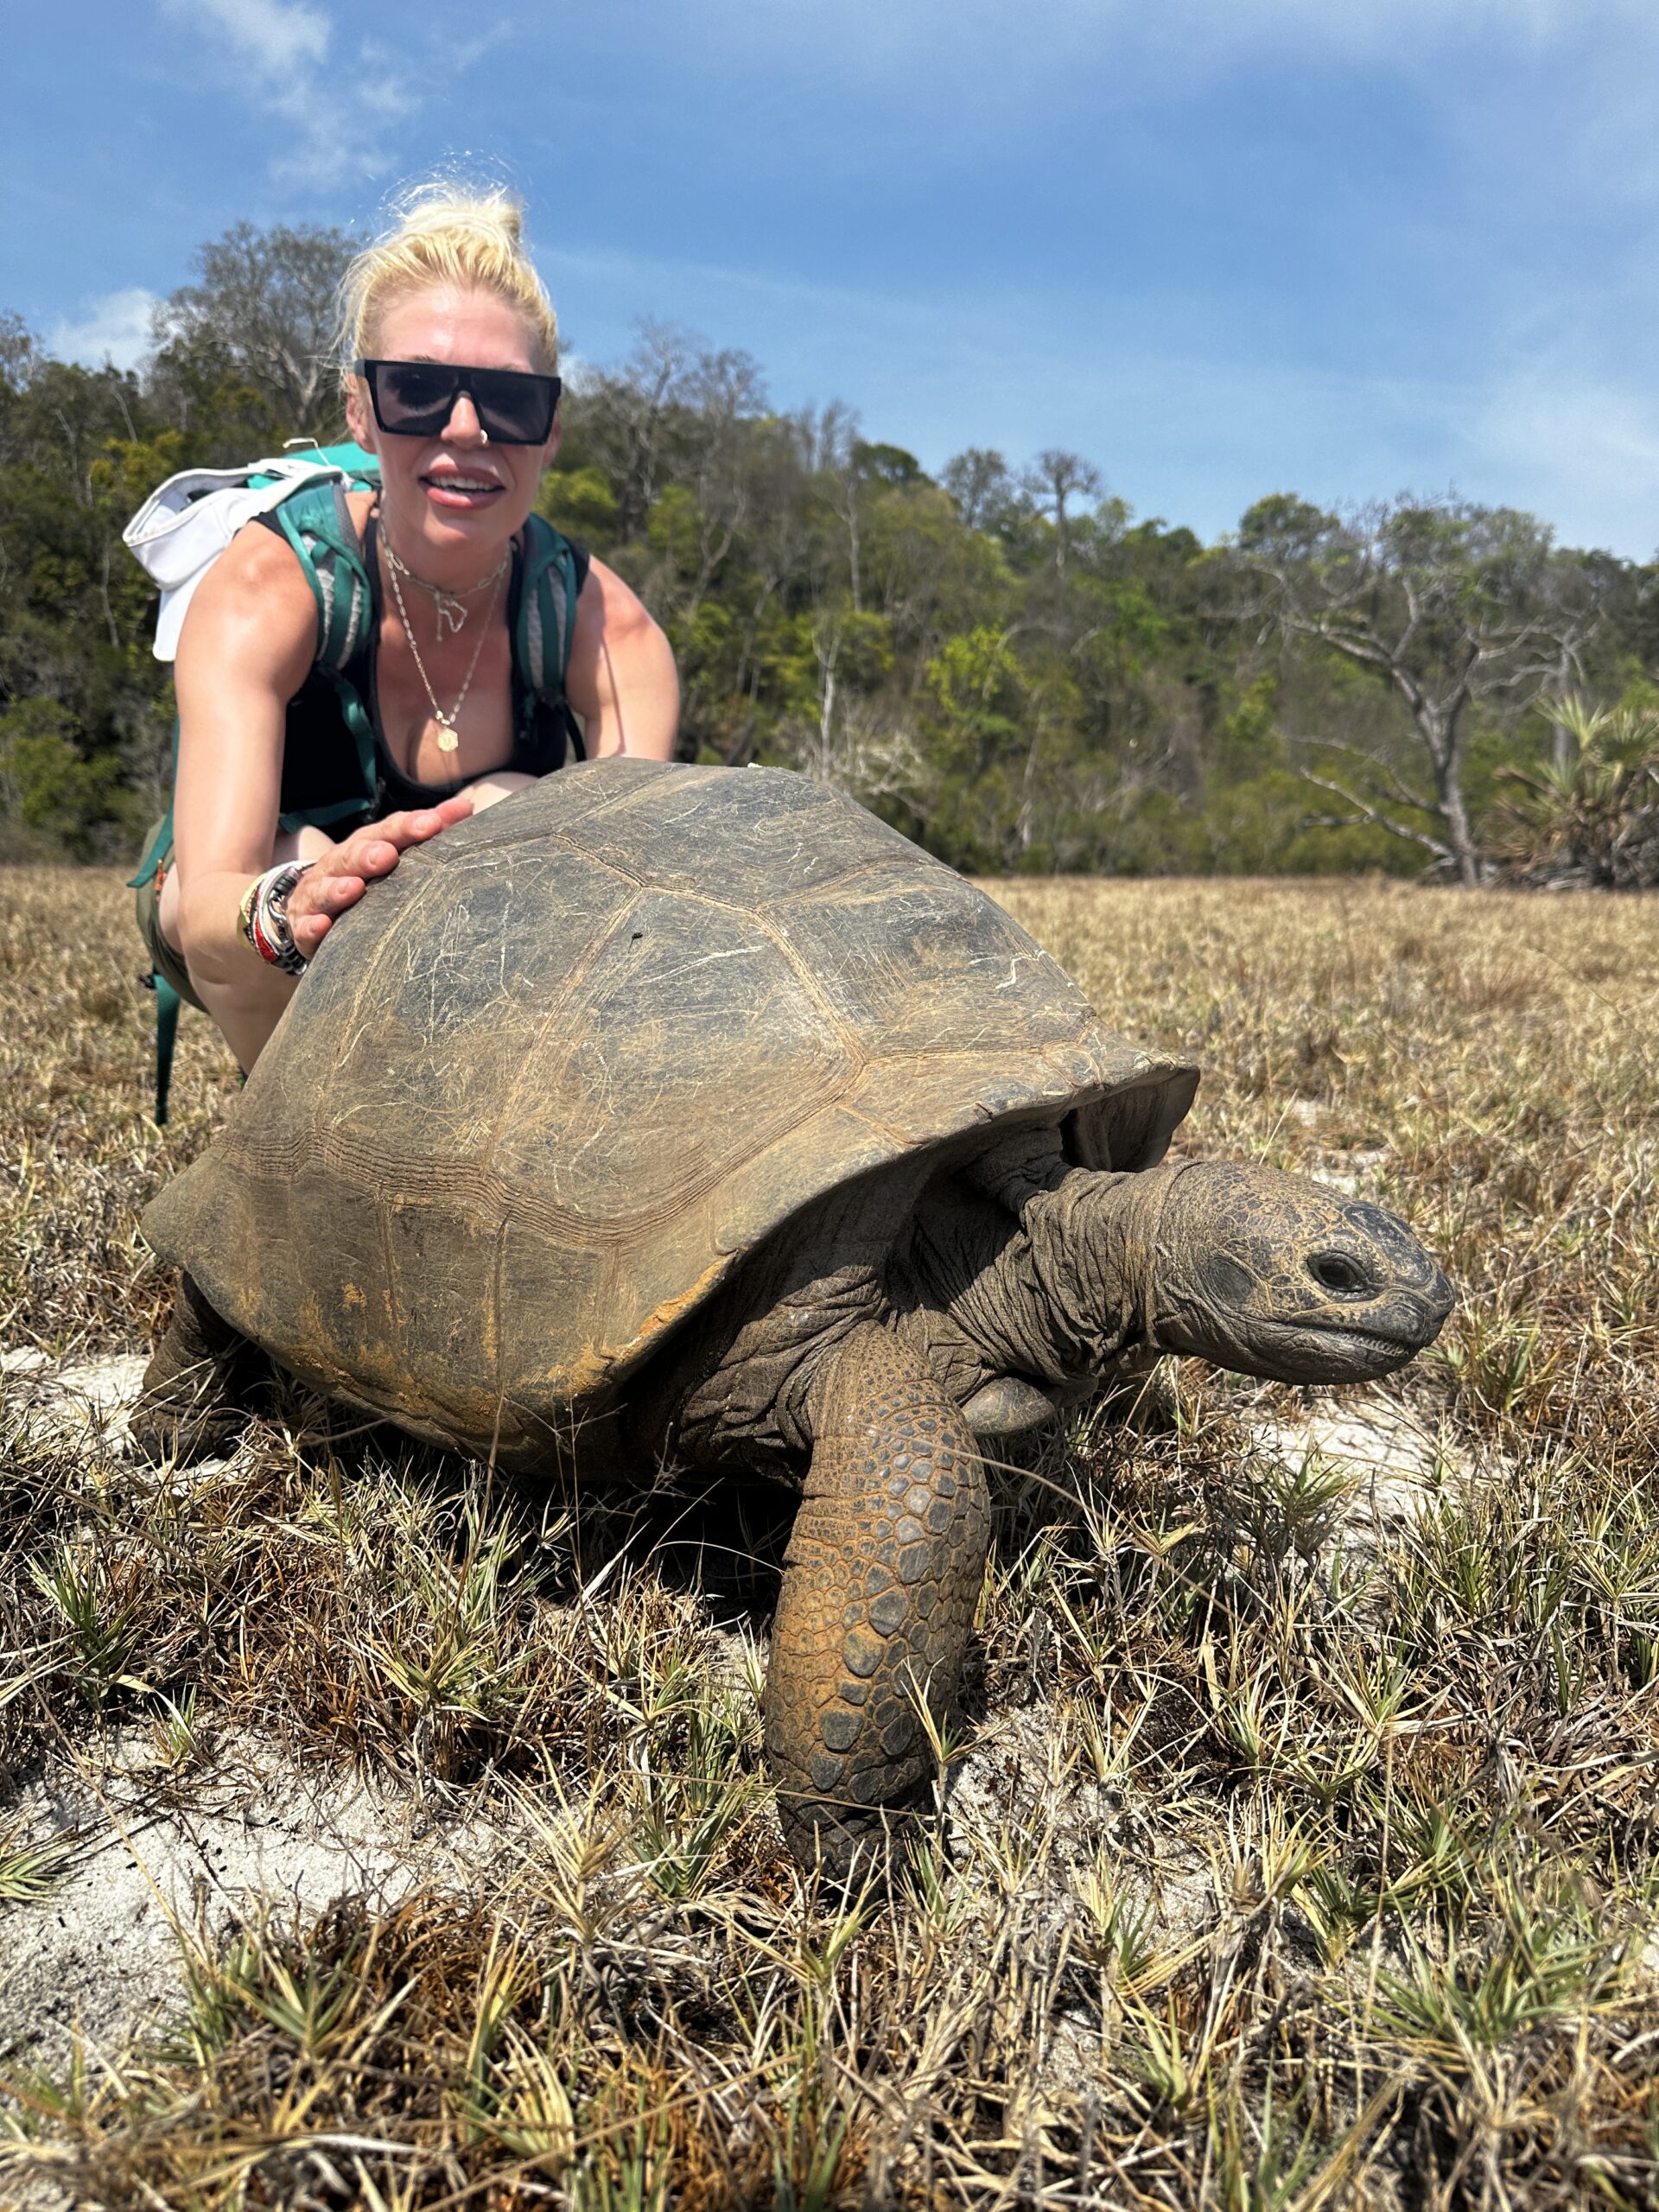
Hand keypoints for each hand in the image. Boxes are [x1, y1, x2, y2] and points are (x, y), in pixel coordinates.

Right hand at [285, 796, 472, 957]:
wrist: (309, 906)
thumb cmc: (365, 877)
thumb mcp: (392, 852)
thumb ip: (426, 833)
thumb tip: (466, 808)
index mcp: (365, 845)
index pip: (387, 832)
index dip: (408, 826)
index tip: (433, 823)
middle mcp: (339, 864)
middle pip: (352, 855)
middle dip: (368, 854)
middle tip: (387, 855)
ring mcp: (318, 894)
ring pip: (325, 888)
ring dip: (339, 888)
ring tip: (355, 888)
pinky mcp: (304, 925)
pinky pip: (305, 927)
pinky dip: (312, 926)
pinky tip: (322, 925)